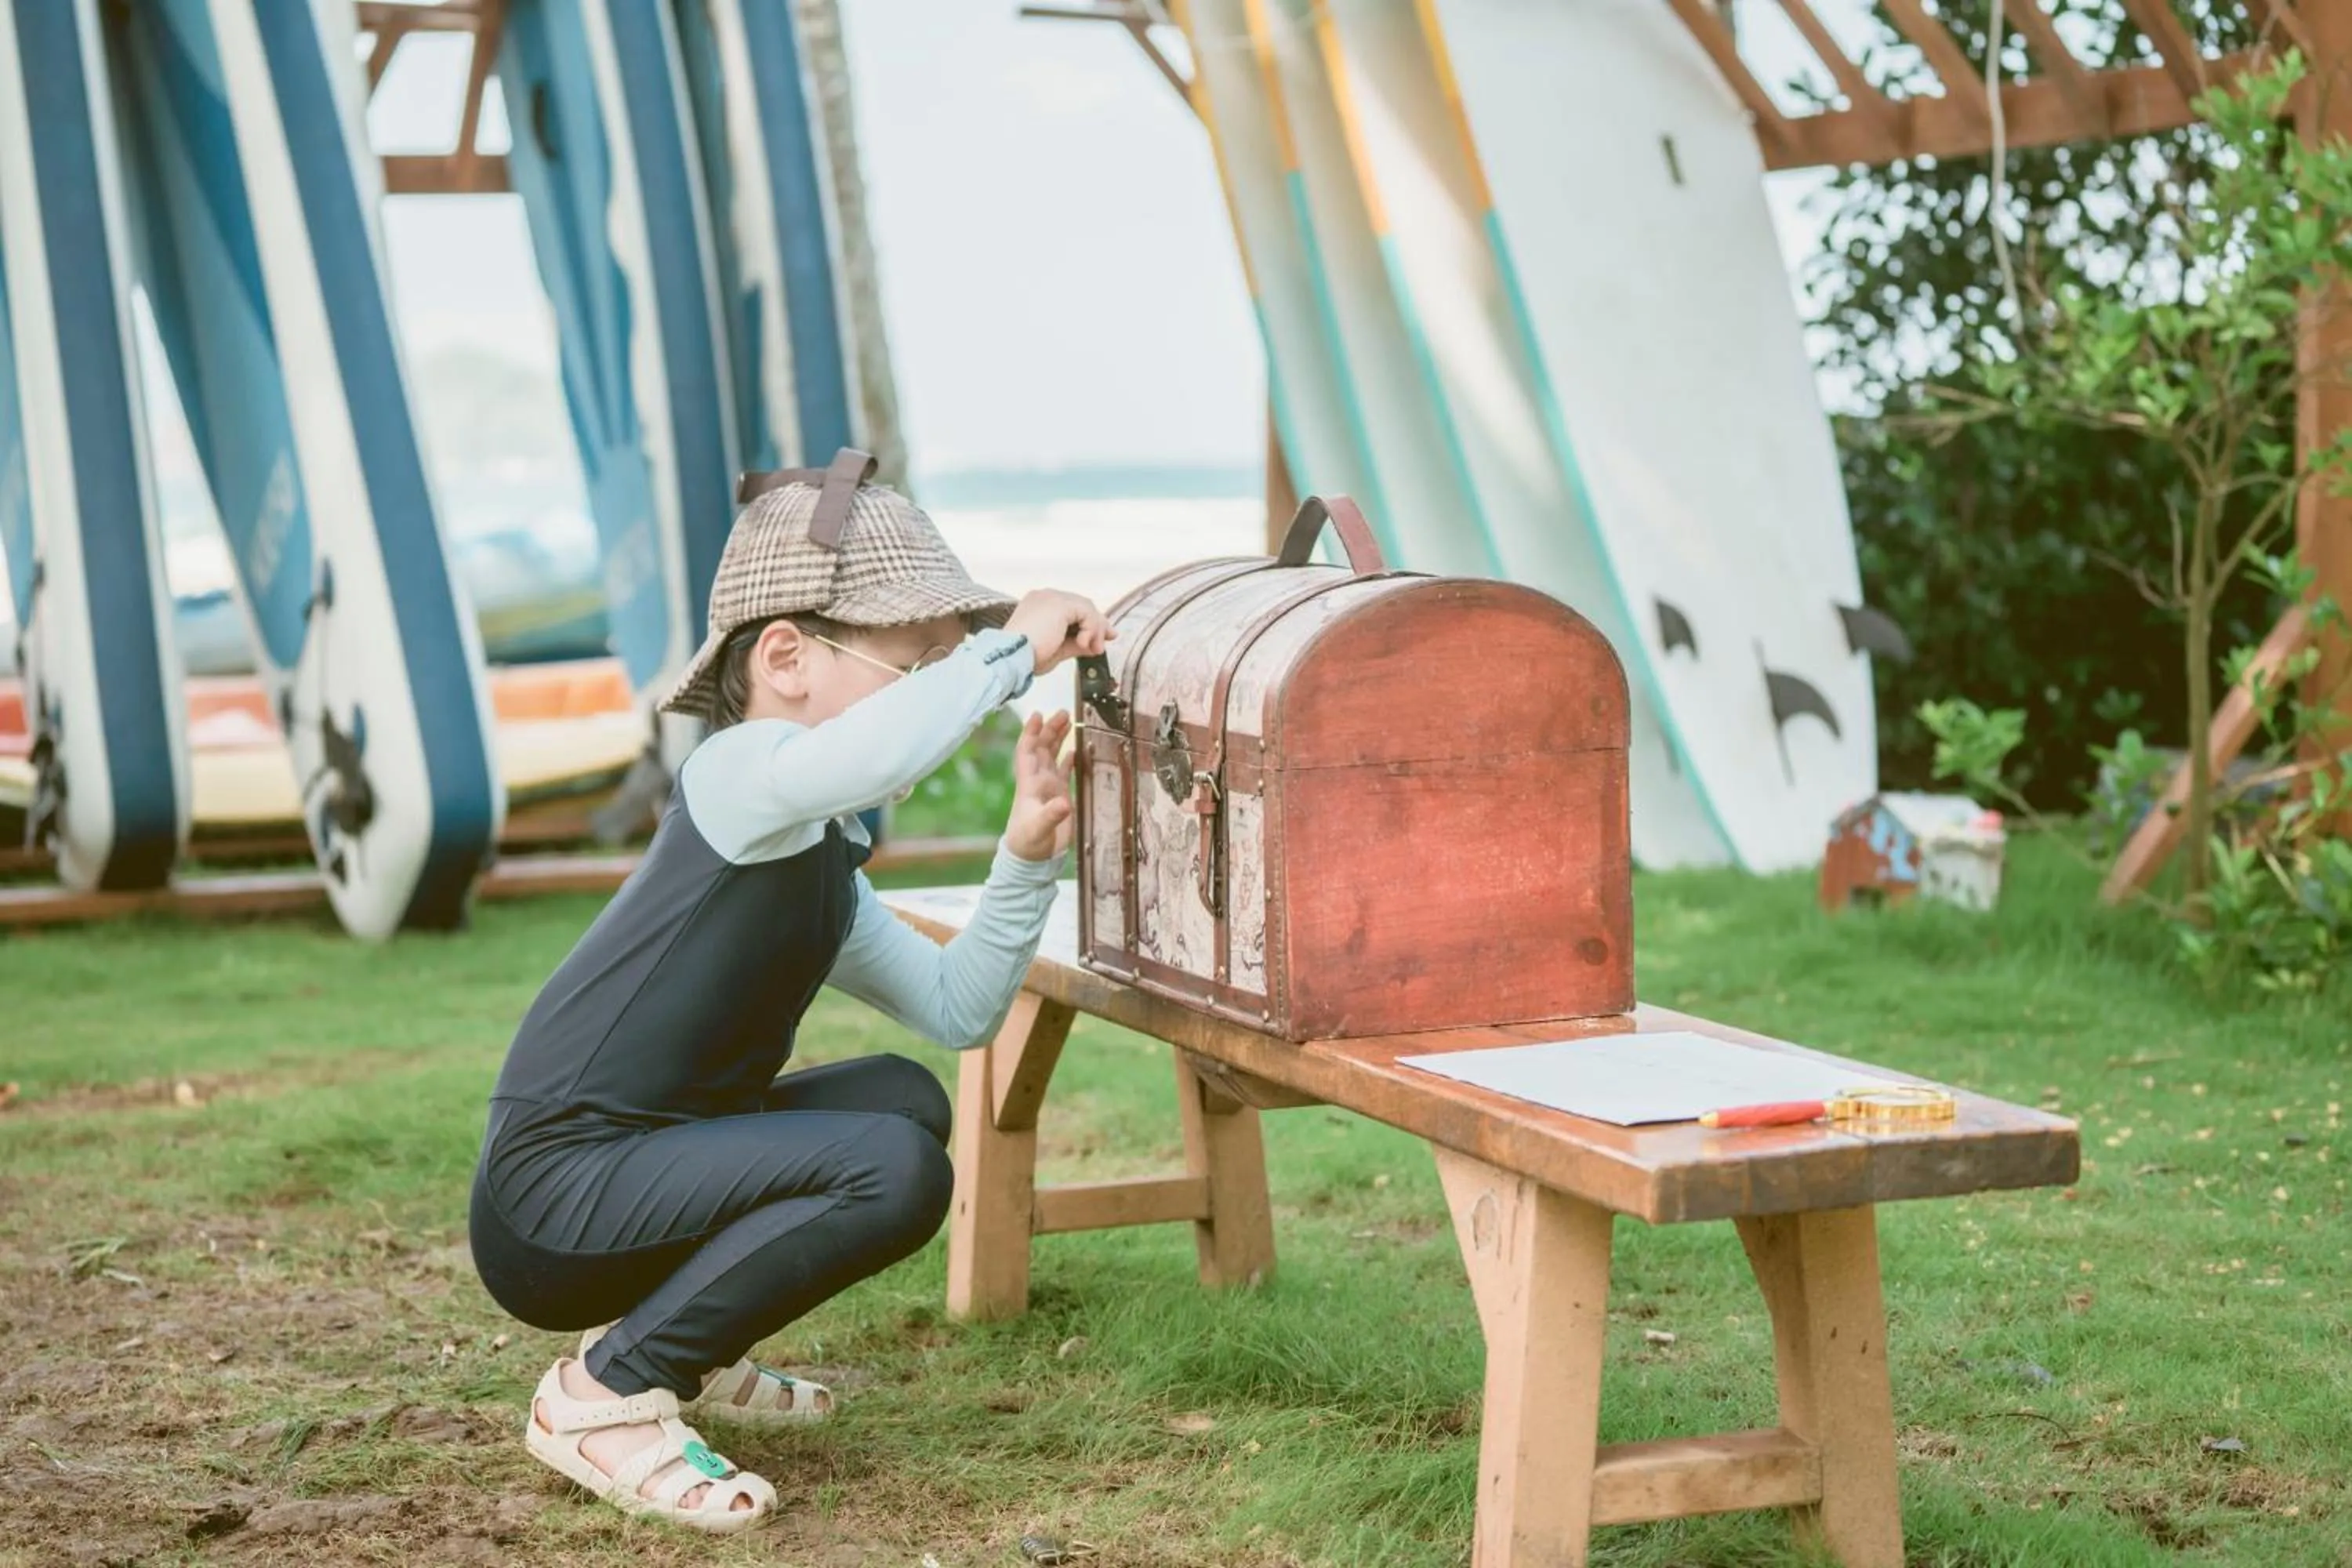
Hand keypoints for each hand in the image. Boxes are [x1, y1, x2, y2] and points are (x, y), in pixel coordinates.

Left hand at [1003, 710, 1075, 861]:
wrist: (1031, 860)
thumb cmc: (1028, 844)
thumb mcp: (1039, 829)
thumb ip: (1051, 816)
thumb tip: (1064, 803)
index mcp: (1029, 784)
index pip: (1027, 751)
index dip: (1030, 732)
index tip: (1037, 714)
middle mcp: (1038, 782)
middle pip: (1042, 748)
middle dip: (1050, 729)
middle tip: (1063, 712)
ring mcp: (1049, 789)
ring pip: (1052, 756)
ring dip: (1059, 739)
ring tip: (1069, 721)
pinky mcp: (1059, 797)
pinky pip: (1064, 772)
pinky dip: (1069, 759)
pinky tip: (1076, 750)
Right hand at [1005, 590, 1111, 677]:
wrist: (1011, 658)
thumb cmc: (1024, 657)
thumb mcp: (1057, 650)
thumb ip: (1075, 644)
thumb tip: (1092, 645)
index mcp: (1039, 605)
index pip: (1071, 609)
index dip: (1088, 623)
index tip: (1099, 639)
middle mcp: (1045, 597)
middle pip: (1081, 605)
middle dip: (1096, 624)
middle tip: (1105, 642)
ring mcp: (1051, 597)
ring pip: (1086, 607)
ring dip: (1095, 629)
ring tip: (1093, 648)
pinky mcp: (1059, 604)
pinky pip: (1086, 612)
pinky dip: (1090, 628)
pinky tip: (1083, 643)